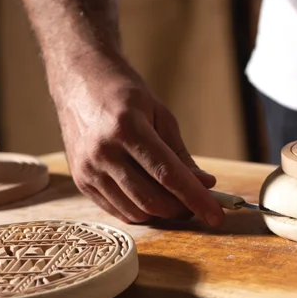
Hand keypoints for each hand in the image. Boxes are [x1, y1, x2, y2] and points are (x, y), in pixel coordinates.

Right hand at [52, 53, 224, 225]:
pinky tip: (155, 200)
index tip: (217, 215)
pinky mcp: (80, 181)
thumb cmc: (125, 93)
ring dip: (163, 213)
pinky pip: (117, 210)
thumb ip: (181, 154)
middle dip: (182, 209)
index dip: (196, 198)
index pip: (168, 175)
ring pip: (135, 210)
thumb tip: (205, 184)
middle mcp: (104, 152)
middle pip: (151, 199)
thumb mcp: (160, 115)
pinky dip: (142, 212)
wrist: (79, 82)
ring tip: (178, 201)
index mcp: (128, 129)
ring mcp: (88, 169)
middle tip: (200, 204)